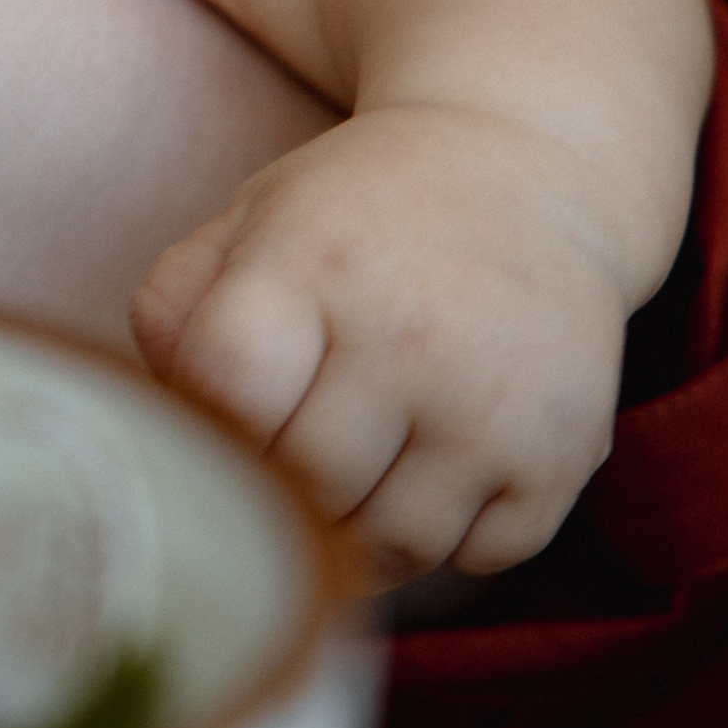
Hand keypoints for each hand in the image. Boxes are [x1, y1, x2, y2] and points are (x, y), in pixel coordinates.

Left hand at [128, 102, 634, 576]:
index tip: (228, 416)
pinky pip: (476, 557)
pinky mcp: (563, 455)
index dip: (210, 424)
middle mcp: (410, 337)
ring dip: (361, 528)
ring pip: (390, 546)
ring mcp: (495, 403)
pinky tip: (438, 464)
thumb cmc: (362, 214)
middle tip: (291, 451)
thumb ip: (175, 309)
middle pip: (304, 488)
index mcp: (313, 264)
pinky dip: (447, 537)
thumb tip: (164, 424)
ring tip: (361, 463)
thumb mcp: (254, 217)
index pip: (226, 392)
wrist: (531, 170)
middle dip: (281, 488)